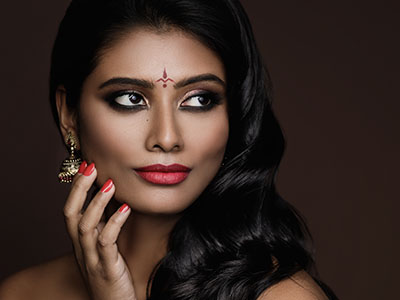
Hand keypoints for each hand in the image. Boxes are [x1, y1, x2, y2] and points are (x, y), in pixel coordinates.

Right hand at [63, 161, 135, 299]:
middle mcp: (82, 250)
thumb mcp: (105, 249)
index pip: (71, 211)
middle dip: (80, 189)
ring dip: (96, 202)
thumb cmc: (113, 275)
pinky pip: (106, 243)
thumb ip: (105, 226)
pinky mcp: (107, 270)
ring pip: (86, 226)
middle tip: (92, 166)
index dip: (77, 189)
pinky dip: (114, 223)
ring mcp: (92, 260)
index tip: (88, 166)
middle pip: (71, 215)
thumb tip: (113, 198)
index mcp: (82, 243)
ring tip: (110, 183)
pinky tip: (125, 208)